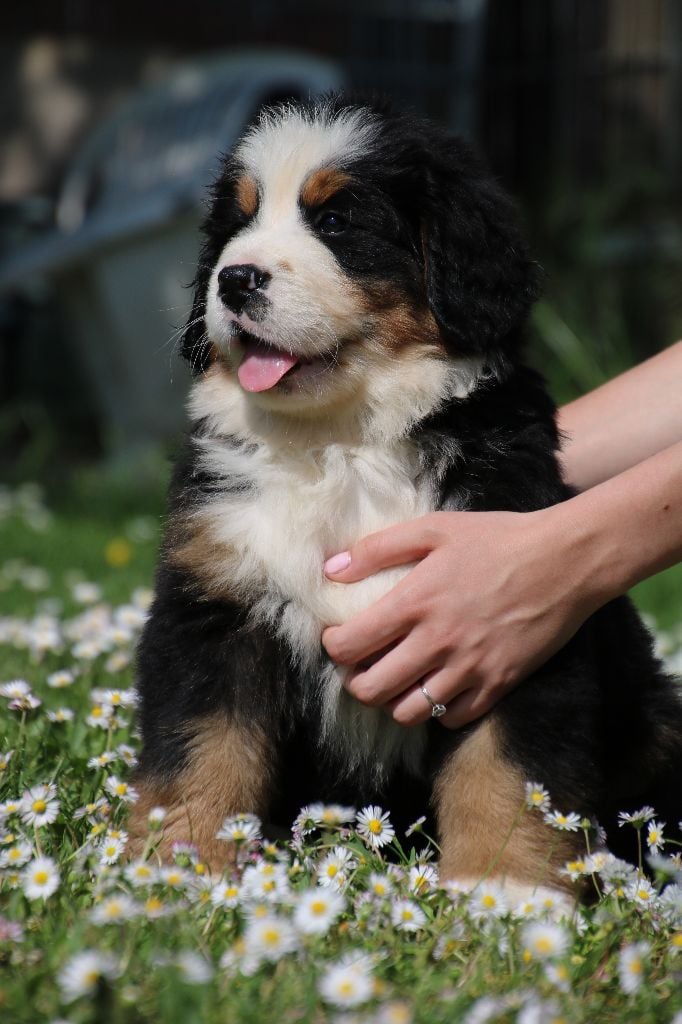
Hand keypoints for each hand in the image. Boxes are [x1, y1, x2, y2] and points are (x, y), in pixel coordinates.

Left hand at [321, 507, 601, 728]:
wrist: (565, 561)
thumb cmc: (498, 539)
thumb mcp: (435, 528)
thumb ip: (378, 548)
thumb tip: (331, 569)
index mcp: (415, 602)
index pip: (349, 646)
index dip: (333, 646)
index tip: (338, 637)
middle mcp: (437, 642)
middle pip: (371, 690)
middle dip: (354, 681)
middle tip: (361, 665)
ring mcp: (469, 668)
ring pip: (408, 712)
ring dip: (392, 700)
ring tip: (396, 680)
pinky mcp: (498, 684)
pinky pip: (452, 719)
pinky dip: (436, 710)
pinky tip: (437, 686)